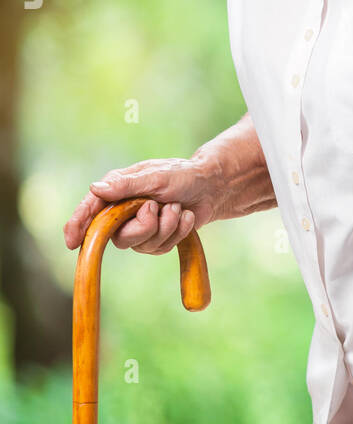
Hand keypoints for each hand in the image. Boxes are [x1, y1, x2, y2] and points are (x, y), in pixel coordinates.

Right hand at [63, 155, 221, 253]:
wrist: (211, 187)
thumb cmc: (182, 175)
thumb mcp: (155, 177)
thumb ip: (126, 185)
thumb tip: (95, 189)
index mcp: (118, 190)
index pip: (91, 211)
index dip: (78, 226)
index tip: (71, 242)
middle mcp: (124, 211)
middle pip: (119, 237)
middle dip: (143, 227)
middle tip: (156, 207)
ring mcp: (140, 227)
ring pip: (143, 245)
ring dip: (166, 226)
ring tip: (176, 207)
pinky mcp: (157, 239)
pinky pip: (162, 248)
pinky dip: (177, 232)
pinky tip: (184, 216)